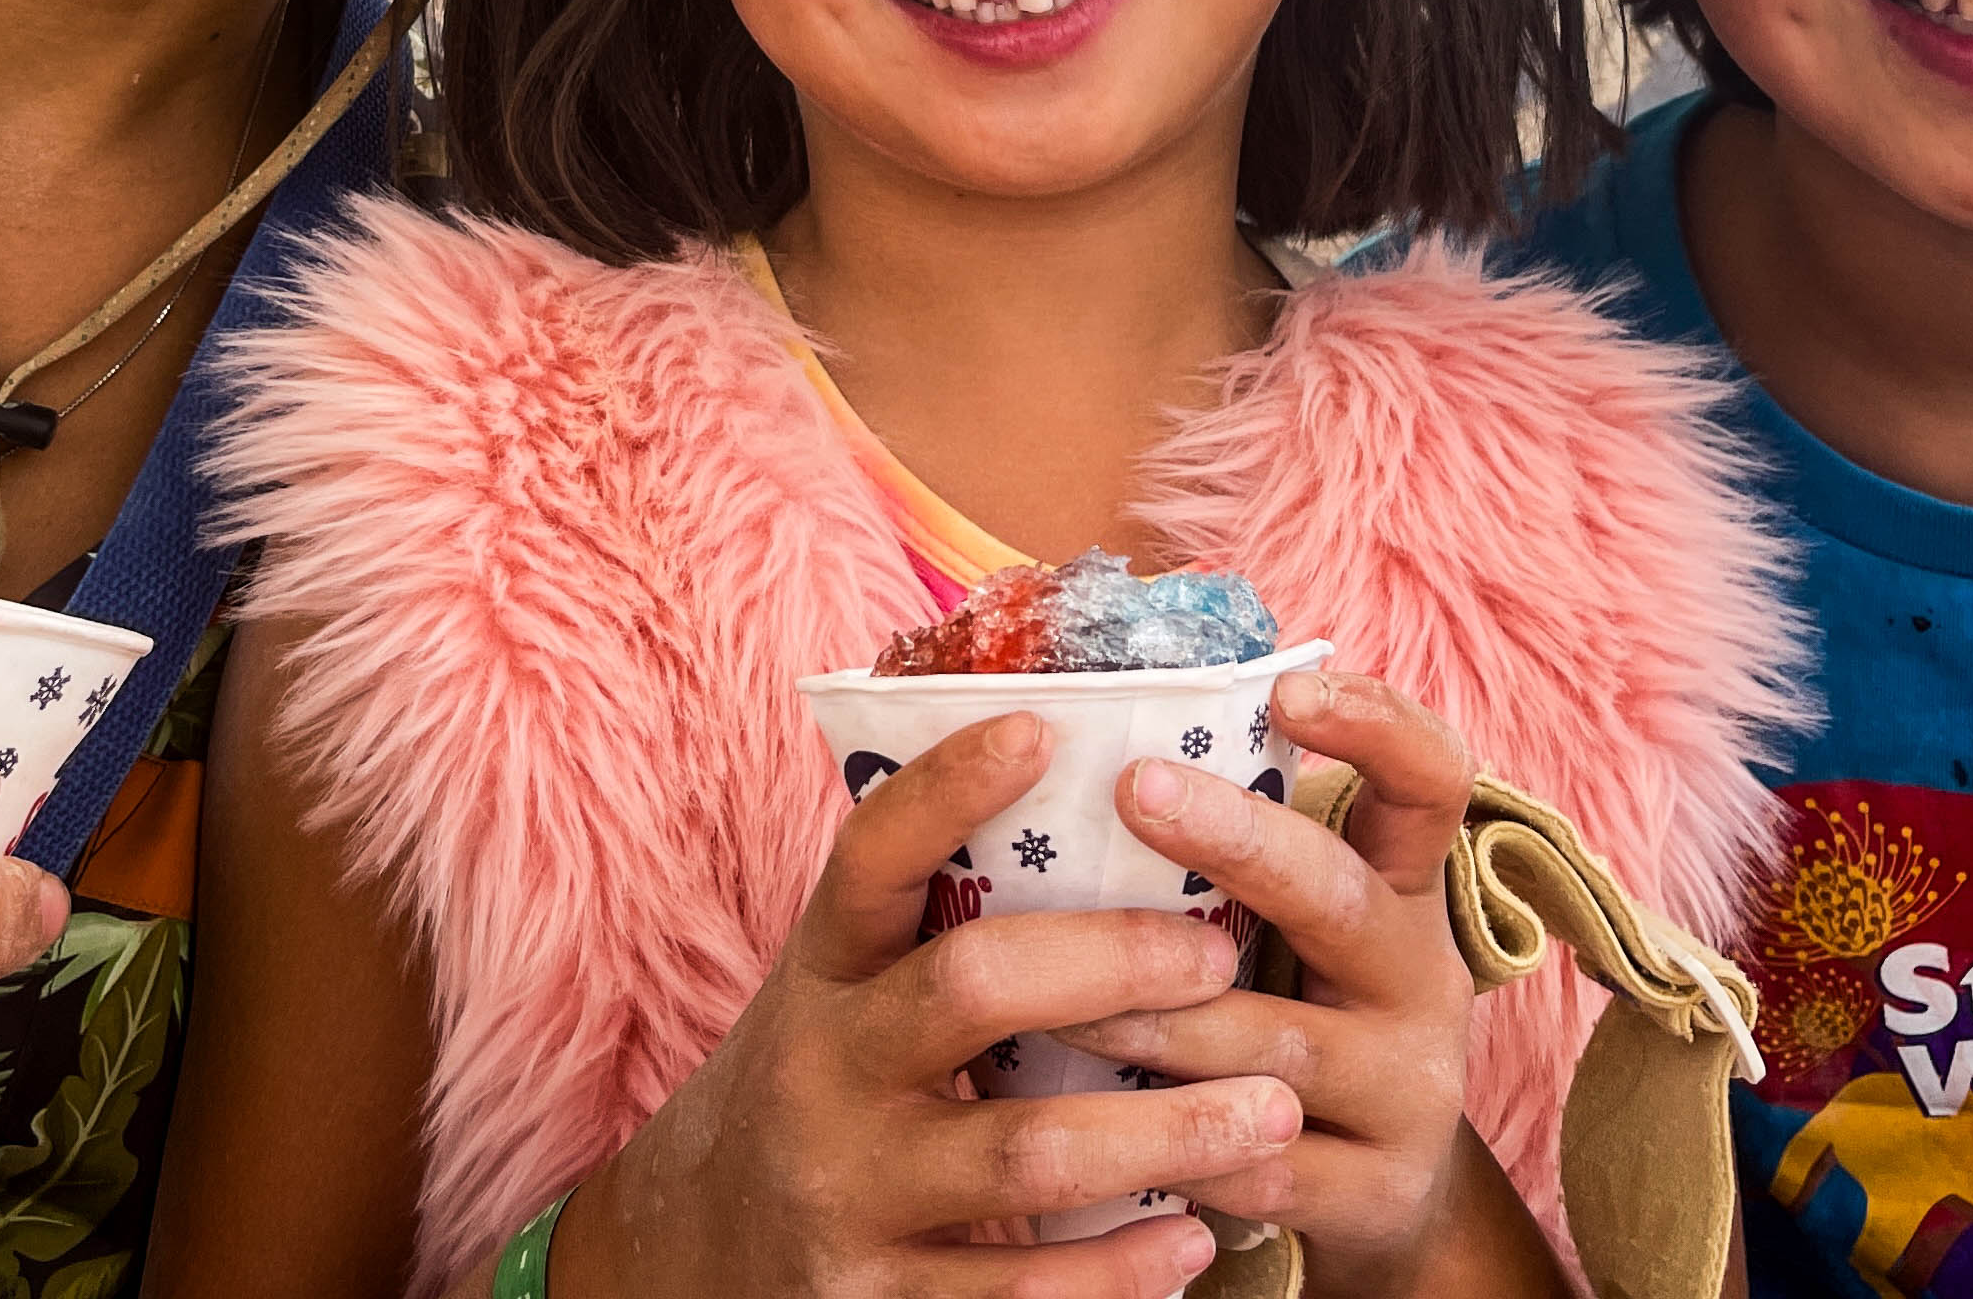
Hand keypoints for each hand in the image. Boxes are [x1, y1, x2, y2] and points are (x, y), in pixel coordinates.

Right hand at [559, 711, 1301, 1298]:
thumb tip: (1088, 775)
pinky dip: (1120, 1270)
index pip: (872, 856)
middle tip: (1222, 954)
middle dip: (1113, 963)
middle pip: (972, 986)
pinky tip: (1195, 1237)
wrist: (700, 1250)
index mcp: (824, 969)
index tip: (1042, 730)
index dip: (947, 788)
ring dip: (1167, 1131)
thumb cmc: (828, 1082)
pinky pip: (1019, 1293)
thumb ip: (934, 917)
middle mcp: (825, 1069)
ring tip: (1272, 1113)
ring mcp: (847, 1191)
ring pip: (1024, 1153)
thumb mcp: (846, 988)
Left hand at [1051, 673, 1554, 1298]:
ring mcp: (1409, 1088)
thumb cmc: (1298, 1017)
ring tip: (1061, 999)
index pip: (1429, 782)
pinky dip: (1177, 1147)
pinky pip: (1262, 1168)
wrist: (1382, 1195)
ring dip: (1159, 1017)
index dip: (1378, 724)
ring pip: (1274, 1043)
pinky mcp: (1376, 1191)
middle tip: (1138, 789)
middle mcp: (1418, 977)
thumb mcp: (1297, 932)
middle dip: (1240, 840)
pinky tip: (1101, 1132)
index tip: (1289, 687)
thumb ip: (1233, 856)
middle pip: (1341, 895)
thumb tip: (1081, 729)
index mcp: (1401, 893)